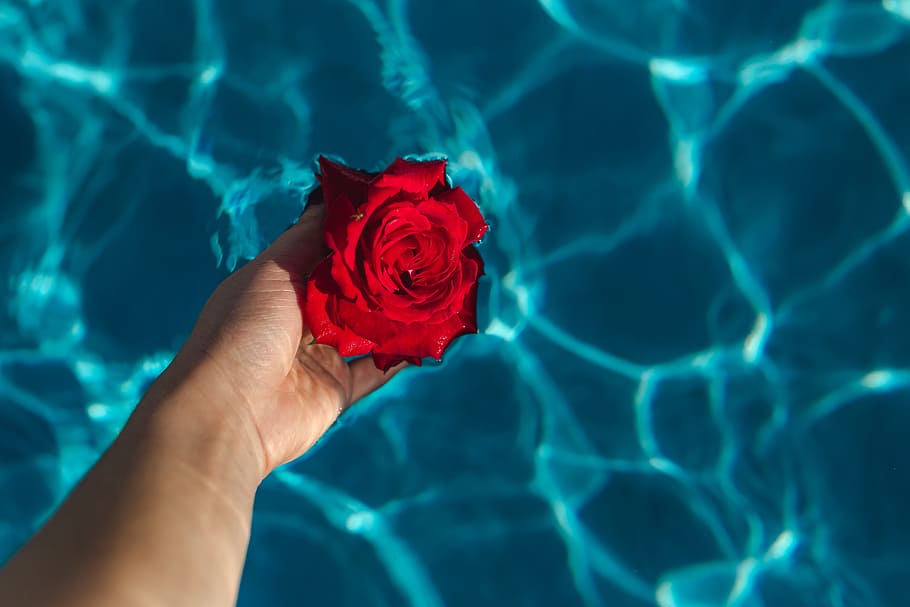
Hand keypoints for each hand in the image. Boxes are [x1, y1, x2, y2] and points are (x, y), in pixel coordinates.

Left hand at [151, 203, 402, 477]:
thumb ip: (310, 236)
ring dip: (395, 313)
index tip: (394, 214)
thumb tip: (338, 195)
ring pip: (366, 329)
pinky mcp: (335, 389)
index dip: (356, 235)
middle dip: (382, 273)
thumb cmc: (242, 331)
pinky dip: (399, 356)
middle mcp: (298, 318)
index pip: (323, 251)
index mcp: (278, 284)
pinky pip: (375, 370)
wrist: (229, 412)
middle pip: (349, 290)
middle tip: (423, 248)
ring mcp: (317, 355)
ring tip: (432, 286)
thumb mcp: (273, 270)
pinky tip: (427, 336)